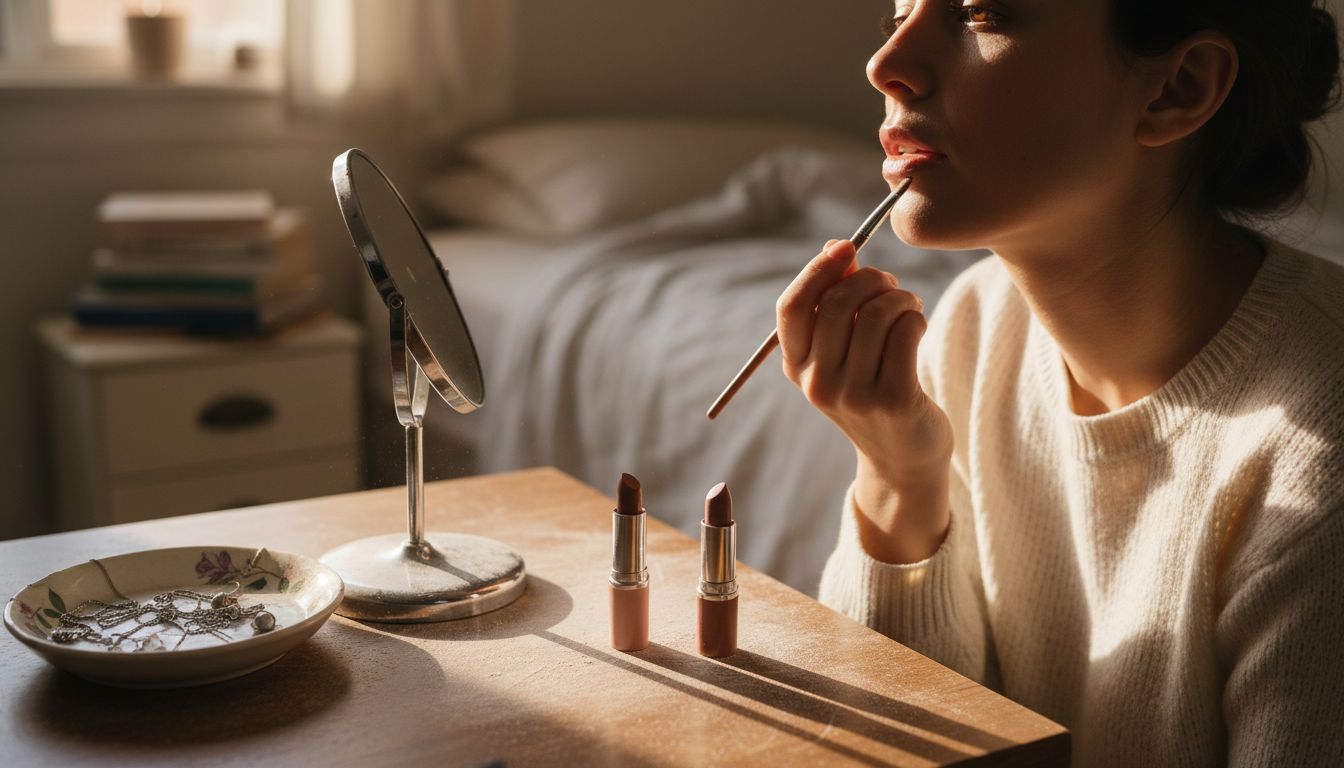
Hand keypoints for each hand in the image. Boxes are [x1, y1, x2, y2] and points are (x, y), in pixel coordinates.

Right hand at [776, 239, 952, 562]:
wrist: (903, 459)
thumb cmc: (873, 390)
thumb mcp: (843, 351)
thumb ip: (836, 301)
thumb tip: (837, 248)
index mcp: (797, 368)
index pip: (792, 307)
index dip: (817, 270)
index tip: (846, 247)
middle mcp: (818, 384)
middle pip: (838, 303)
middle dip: (871, 279)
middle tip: (890, 284)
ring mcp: (855, 396)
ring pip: (877, 314)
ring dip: (900, 298)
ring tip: (909, 307)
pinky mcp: (894, 401)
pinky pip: (905, 333)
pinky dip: (915, 318)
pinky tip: (918, 326)